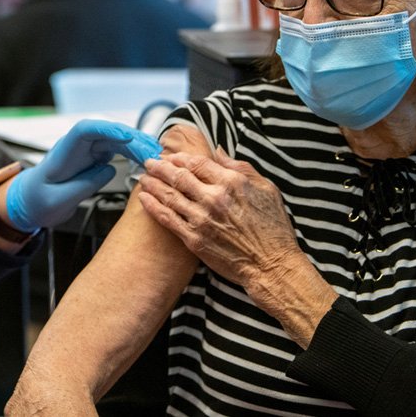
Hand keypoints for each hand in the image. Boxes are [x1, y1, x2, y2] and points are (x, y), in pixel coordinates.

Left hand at [5, 119, 161, 230]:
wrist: (31, 202)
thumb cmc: (38, 200)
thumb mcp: (58, 200)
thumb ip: (83, 185)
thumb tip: (109, 169)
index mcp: (63, 152)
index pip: (85, 130)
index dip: (107, 129)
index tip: (126, 135)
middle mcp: (78, 146)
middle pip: (108, 134)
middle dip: (132, 140)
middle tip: (153, 154)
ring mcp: (89, 150)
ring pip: (117, 140)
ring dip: (137, 146)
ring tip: (157, 157)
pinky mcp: (97, 157)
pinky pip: (119, 150)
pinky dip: (134, 154)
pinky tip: (147, 160)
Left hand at [137, 148, 302, 288]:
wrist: (271, 265)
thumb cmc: (273, 228)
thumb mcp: (266, 189)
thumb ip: (240, 167)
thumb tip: (218, 151)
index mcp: (231, 183)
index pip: (197, 162)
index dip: (180, 157)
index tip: (170, 156)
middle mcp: (214, 198)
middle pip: (178, 176)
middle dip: (160, 167)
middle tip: (149, 163)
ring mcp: (201, 219)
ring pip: (169, 195)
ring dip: (152, 184)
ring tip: (142, 178)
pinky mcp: (194, 239)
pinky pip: (167, 218)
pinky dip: (153, 206)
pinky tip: (144, 199)